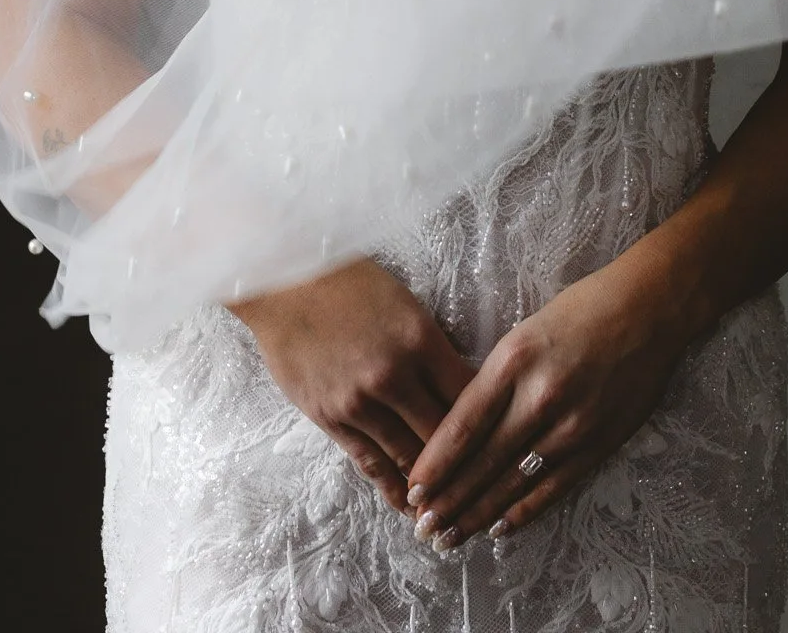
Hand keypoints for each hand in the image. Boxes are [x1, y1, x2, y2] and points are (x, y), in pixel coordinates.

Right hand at [231, 258, 474, 511]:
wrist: (284, 281)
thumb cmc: (349, 281)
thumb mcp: (405, 303)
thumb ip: (430, 346)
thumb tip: (459, 386)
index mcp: (420, 339)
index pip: (469, 394)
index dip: (490, 421)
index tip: (503, 439)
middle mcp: (394, 375)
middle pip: (444, 433)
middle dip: (468, 461)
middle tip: (488, 483)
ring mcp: (359, 401)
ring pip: (410, 456)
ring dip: (434, 485)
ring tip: (455, 506)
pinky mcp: (330, 418)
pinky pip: (370, 463)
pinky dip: (393, 488)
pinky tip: (410, 505)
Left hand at [404, 249, 691, 549]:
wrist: (650, 309)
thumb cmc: (582, 309)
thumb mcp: (525, 331)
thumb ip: (495, 378)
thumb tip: (460, 428)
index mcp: (515, 360)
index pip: (463, 425)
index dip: (434, 464)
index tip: (412, 489)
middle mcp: (540, 396)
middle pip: (482, 461)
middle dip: (448, 500)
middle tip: (422, 528)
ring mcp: (572, 425)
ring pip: (513, 482)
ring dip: (477, 514)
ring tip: (449, 538)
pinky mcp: (599, 444)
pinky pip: (553, 487)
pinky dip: (523, 512)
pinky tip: (498, 529)